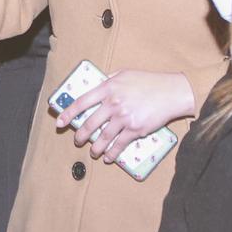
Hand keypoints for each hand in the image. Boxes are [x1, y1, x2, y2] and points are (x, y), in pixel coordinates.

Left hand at [57, 70, 195, 162]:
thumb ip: (109, 80)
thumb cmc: (149, 82)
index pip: (82, 102)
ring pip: (103, 137)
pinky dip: (111, 153)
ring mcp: (124, 117)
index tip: (60, 123)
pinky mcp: (135, 129)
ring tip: (93, 152)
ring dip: (95, 148)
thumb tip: (96, 87)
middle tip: (77, 141)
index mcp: (109, 88)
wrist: (172, 92)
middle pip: (90, 124)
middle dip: (80, 136)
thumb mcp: (125, 74)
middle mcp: (114, 103)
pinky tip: (108, 157)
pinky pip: (118, 144)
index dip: (68, 114)